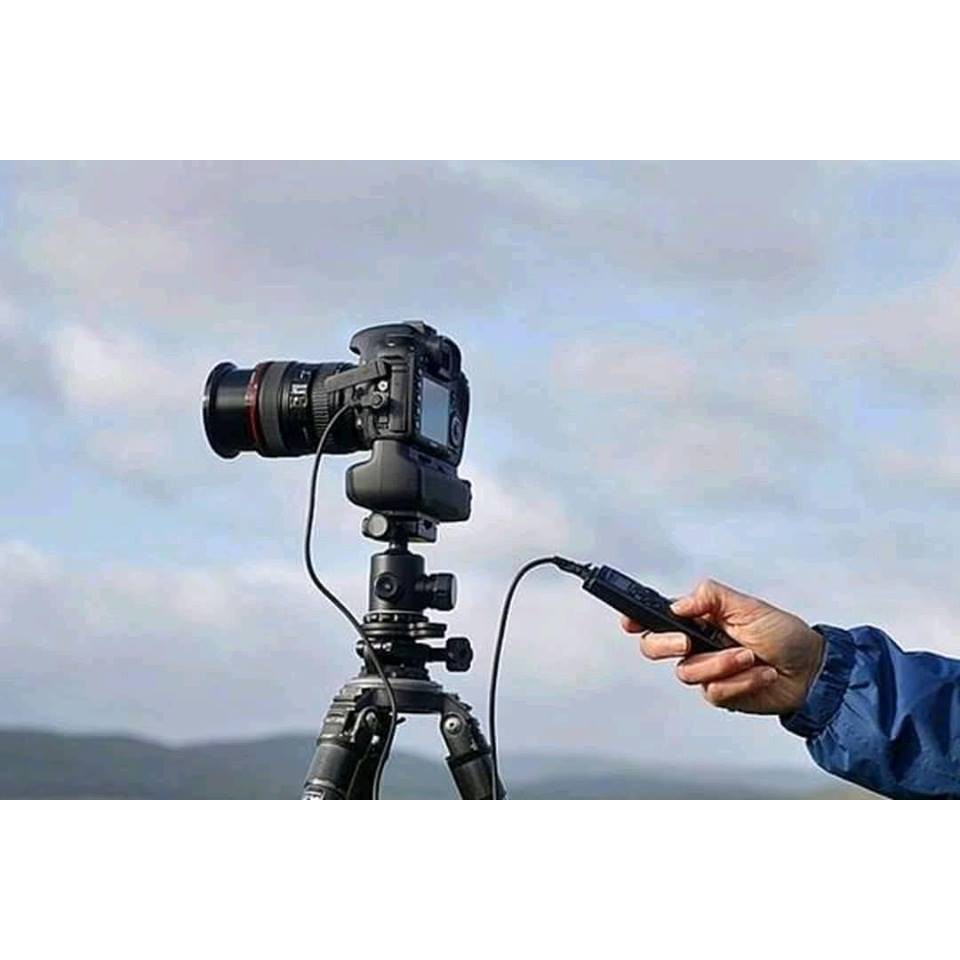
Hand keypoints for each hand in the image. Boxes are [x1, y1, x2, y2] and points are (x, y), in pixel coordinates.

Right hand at [623, 579, 824, 713]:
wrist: (812, 671)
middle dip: (665, 644)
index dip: (636, 619)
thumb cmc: (784, 635)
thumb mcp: (748, 606)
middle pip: (654, 647)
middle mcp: (697, 644)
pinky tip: (761, 674)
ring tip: (749, 656)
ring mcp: (707, 670)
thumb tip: (679, 603)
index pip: (657, 617)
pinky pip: (713, 691)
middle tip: (687, 640)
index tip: (628, 620)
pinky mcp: (721, 693)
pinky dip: (740, 682)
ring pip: (687, 672)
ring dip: (720, 663)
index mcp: (699, 618)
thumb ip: (711, 597)